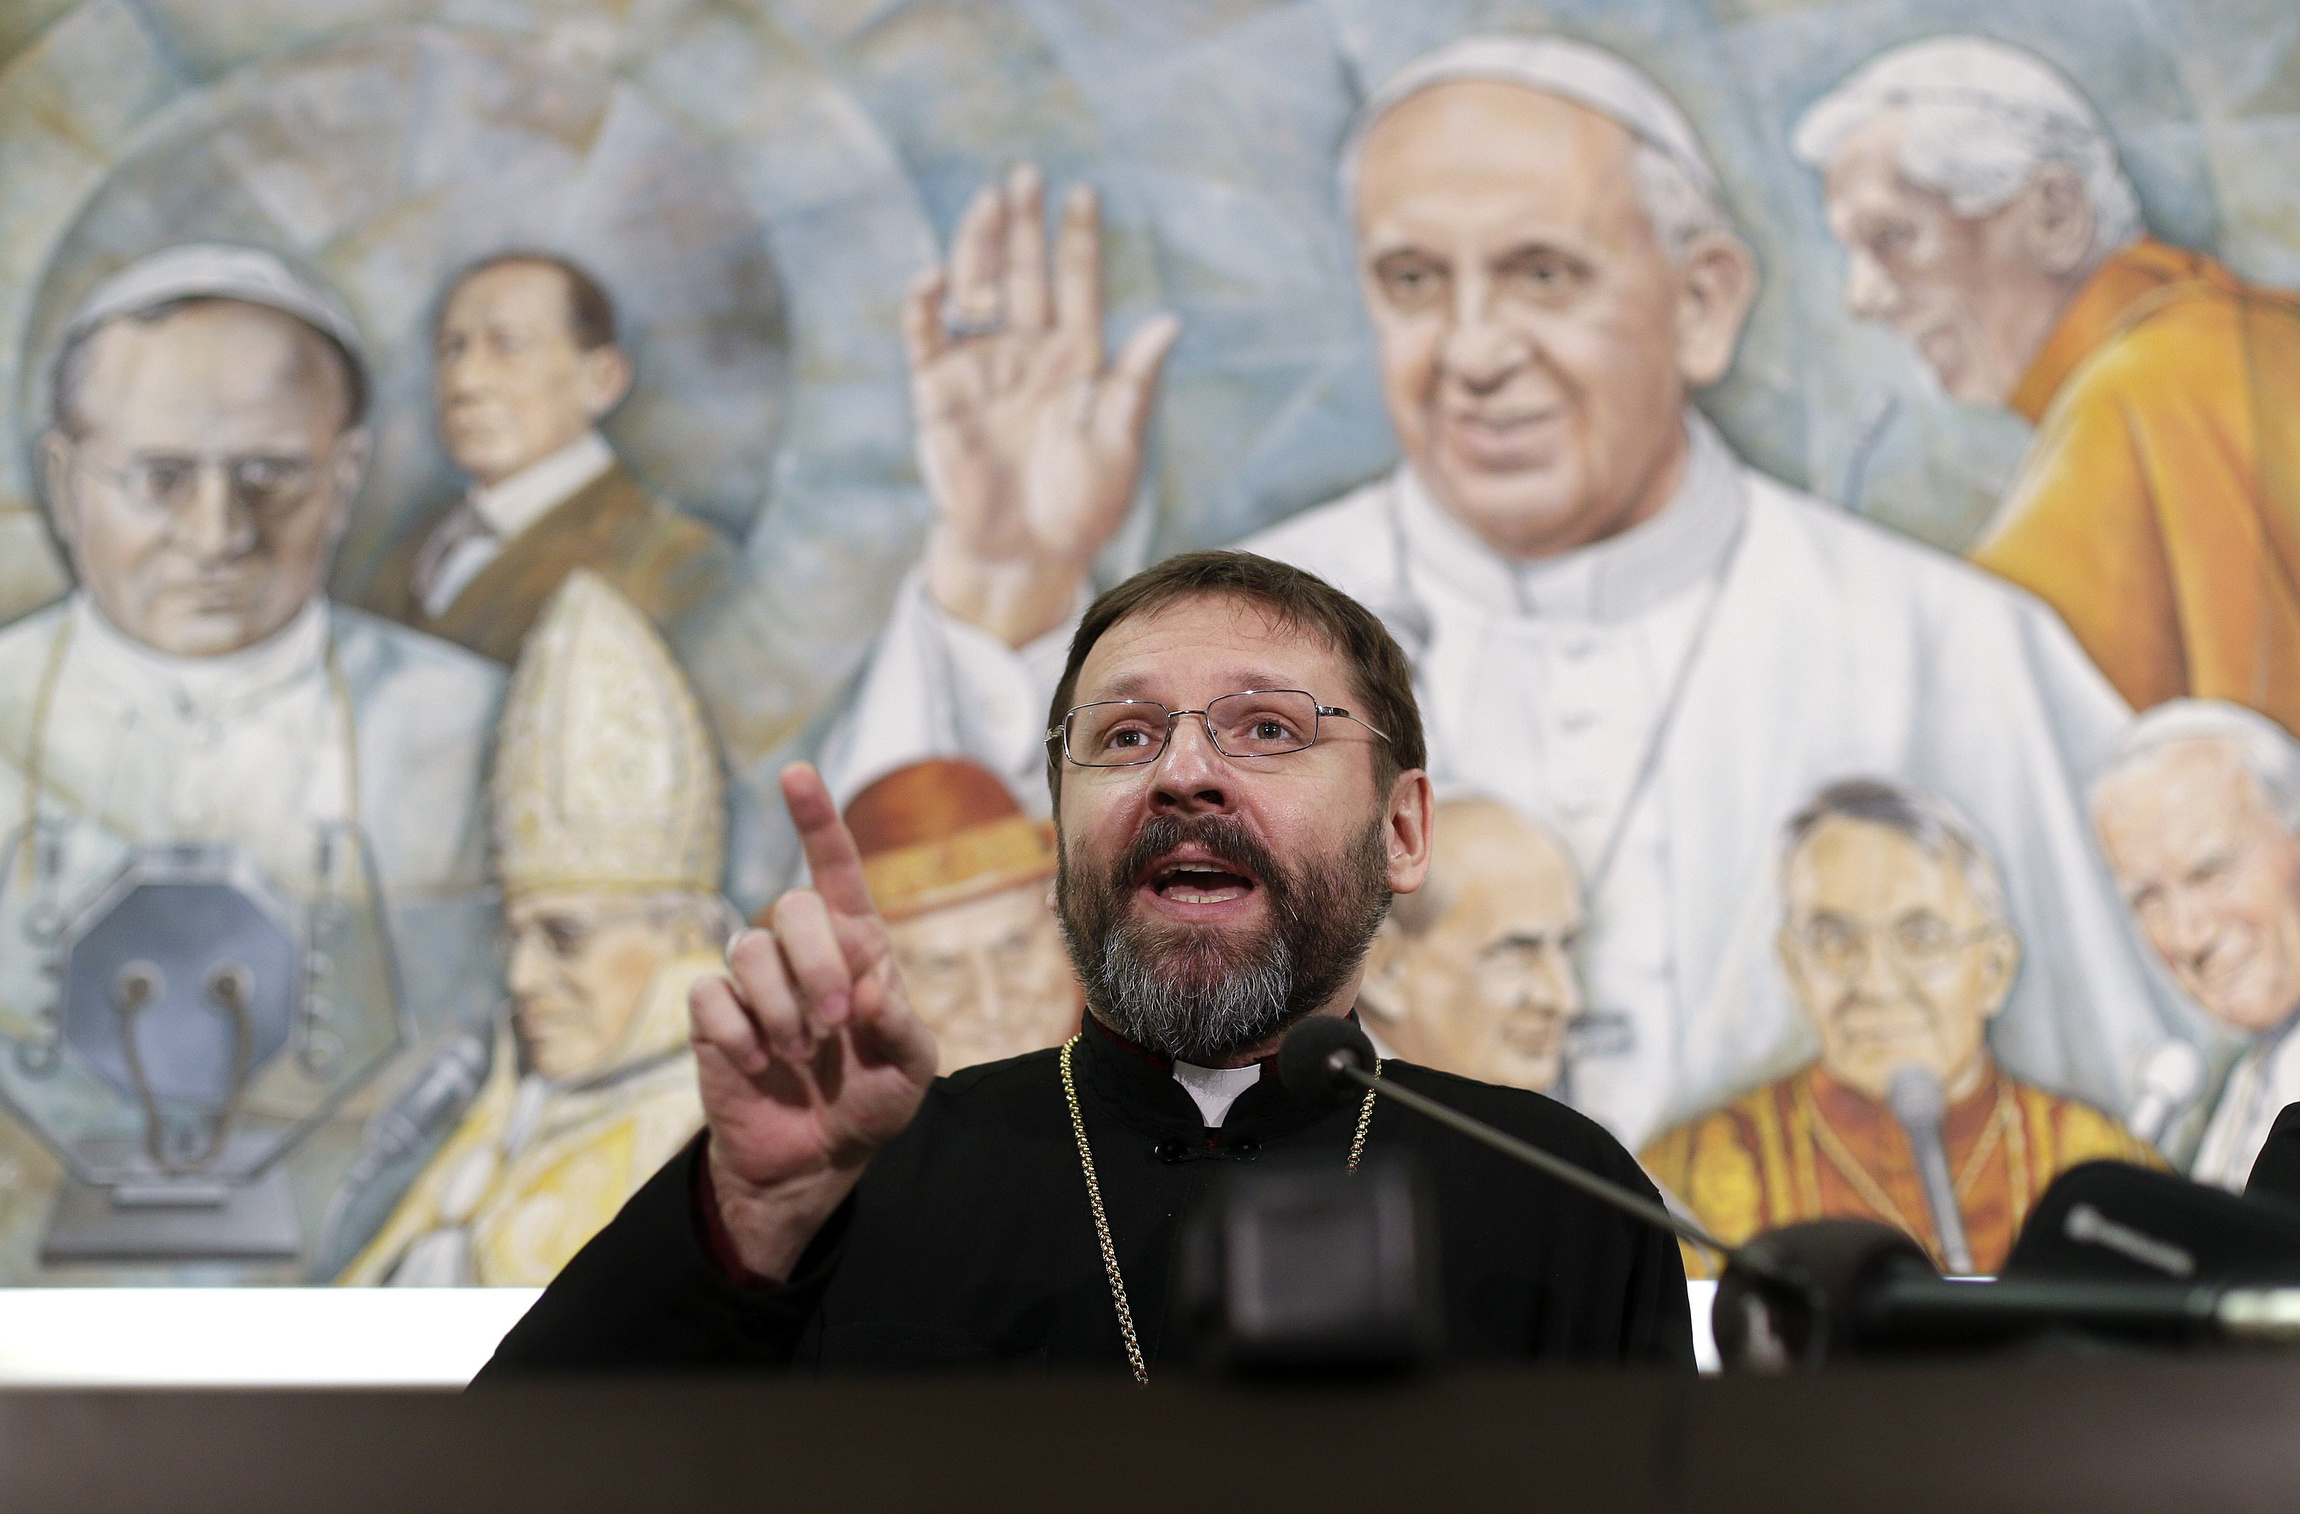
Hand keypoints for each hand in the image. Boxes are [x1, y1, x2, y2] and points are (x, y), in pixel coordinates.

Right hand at [687, 763, 937, 1279]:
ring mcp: (751, 981)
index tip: (796, 774)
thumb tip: (869, 988)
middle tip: (835, 1026)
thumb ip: (902, 1025)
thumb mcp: (911, 1070)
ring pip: (747, 950)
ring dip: (781, 1010)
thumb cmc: (870, 1102)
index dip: (815, 819)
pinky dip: (740, 1037)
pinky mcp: (711, 1016)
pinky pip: (711, 998)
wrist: (813, 1160)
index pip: (835, 869)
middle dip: (817, 967)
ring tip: (798, 1056)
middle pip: (791, 908)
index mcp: (856, 945)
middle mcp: (800, 951)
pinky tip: (758, 1066)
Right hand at [906, 162, 1182, 646]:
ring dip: (982, 247)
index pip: (1077, 285)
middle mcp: (1028, 352)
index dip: (1079, 240)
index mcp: (1077, 359)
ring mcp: (982, 368)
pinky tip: (936, 277)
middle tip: (1025, 174)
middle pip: (1026, 274)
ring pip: (978, 290)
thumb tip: (1171, 320)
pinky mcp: (939, 393)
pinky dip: (926, 306)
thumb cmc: (1082, 507)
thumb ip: (1136, 383)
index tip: (1084, 192)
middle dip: (1025, 224)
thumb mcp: (1120, 444)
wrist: (1026, 555)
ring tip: (989, 203)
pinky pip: (927, 337)